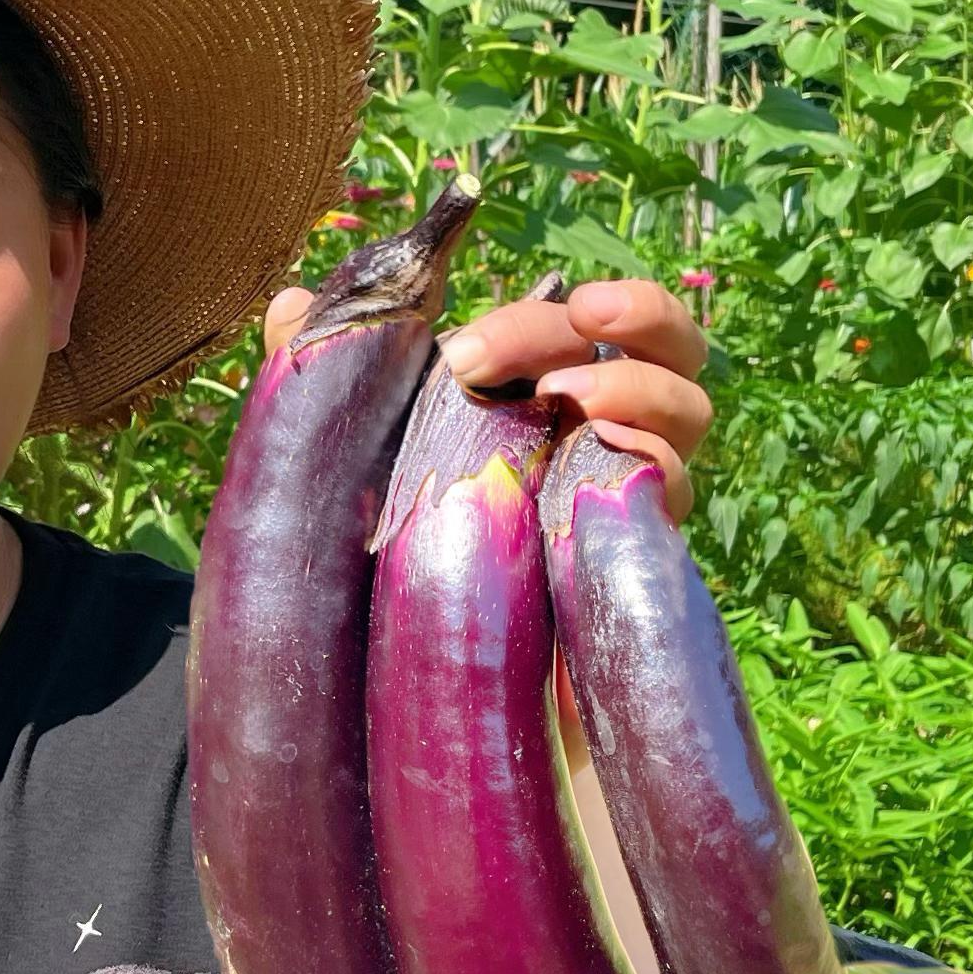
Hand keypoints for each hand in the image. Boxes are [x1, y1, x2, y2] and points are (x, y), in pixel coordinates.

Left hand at [261, 275, 711, 520]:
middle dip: (633, 317)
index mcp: (557, 383)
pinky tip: (598, 463)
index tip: (481, 333)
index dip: (558, 311)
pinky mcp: (639, 549)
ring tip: (572, 400)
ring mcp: (634, 486)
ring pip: (688, 411)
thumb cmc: (405, 539)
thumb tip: (285, 303)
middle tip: (571, 321)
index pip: (592, 321)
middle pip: (671, 345)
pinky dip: (651, 466)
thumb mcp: (358, 452)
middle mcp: (612, 426)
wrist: (435, 670)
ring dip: (639, 388)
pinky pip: (676, 494)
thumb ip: (328, 375)